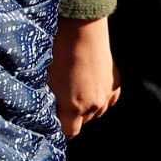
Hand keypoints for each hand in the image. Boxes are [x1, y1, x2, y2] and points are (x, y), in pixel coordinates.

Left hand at [48, 16, 120, 138]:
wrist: (81, 28)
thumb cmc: (55, 51)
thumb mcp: (44, 78)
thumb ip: (47, 99)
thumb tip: (44, 108)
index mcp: (74, 107)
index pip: (69, 132)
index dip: (59, 128)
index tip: (50, 120)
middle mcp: (94, 105)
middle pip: (83, 122)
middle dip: (71, 117)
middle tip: (58, 102)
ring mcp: (107, 93)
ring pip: (97, 112)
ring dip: (86, 107)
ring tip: (73, 92)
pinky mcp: (115, 81)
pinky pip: (110, 99)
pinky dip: (100, 98)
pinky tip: (90, 89)